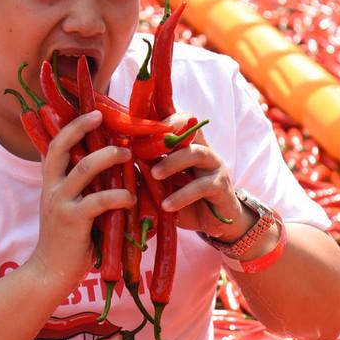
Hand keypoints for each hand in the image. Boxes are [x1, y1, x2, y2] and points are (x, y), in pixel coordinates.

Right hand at [30, 111, 133, 290]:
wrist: (49, 273)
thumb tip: (108, 169)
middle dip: (80, 128)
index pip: (55, 146)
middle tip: (102, 117)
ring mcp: (60, 203)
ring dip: (108, 157)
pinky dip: (119, 196)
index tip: (92, 112)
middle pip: (61, 147)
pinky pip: (99, 201)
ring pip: (83, 169)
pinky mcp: (73, 221)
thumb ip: (82, 189)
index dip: (71, 127)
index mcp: (50, 183)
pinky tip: (131, 197)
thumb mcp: (69, 207)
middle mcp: (51, 188)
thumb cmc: (66, 240)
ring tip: (127, 154)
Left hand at [146, 115, 251, 241]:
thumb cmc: (184, 200)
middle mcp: (202, 148)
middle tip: (144, 143)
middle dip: (167, 129)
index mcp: (187, 144)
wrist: (214, 223)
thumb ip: (147, 172)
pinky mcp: (220, 186)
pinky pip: (201, 186)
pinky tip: (166, 205)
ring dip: (172, 162)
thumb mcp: (163, 185)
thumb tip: (119, 165)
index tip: (138, 121)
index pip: (176, 119)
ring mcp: (214, 165)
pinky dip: (182, 195)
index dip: (160, 116)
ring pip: (195, 153)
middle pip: (189, 126)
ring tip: (154, 175)